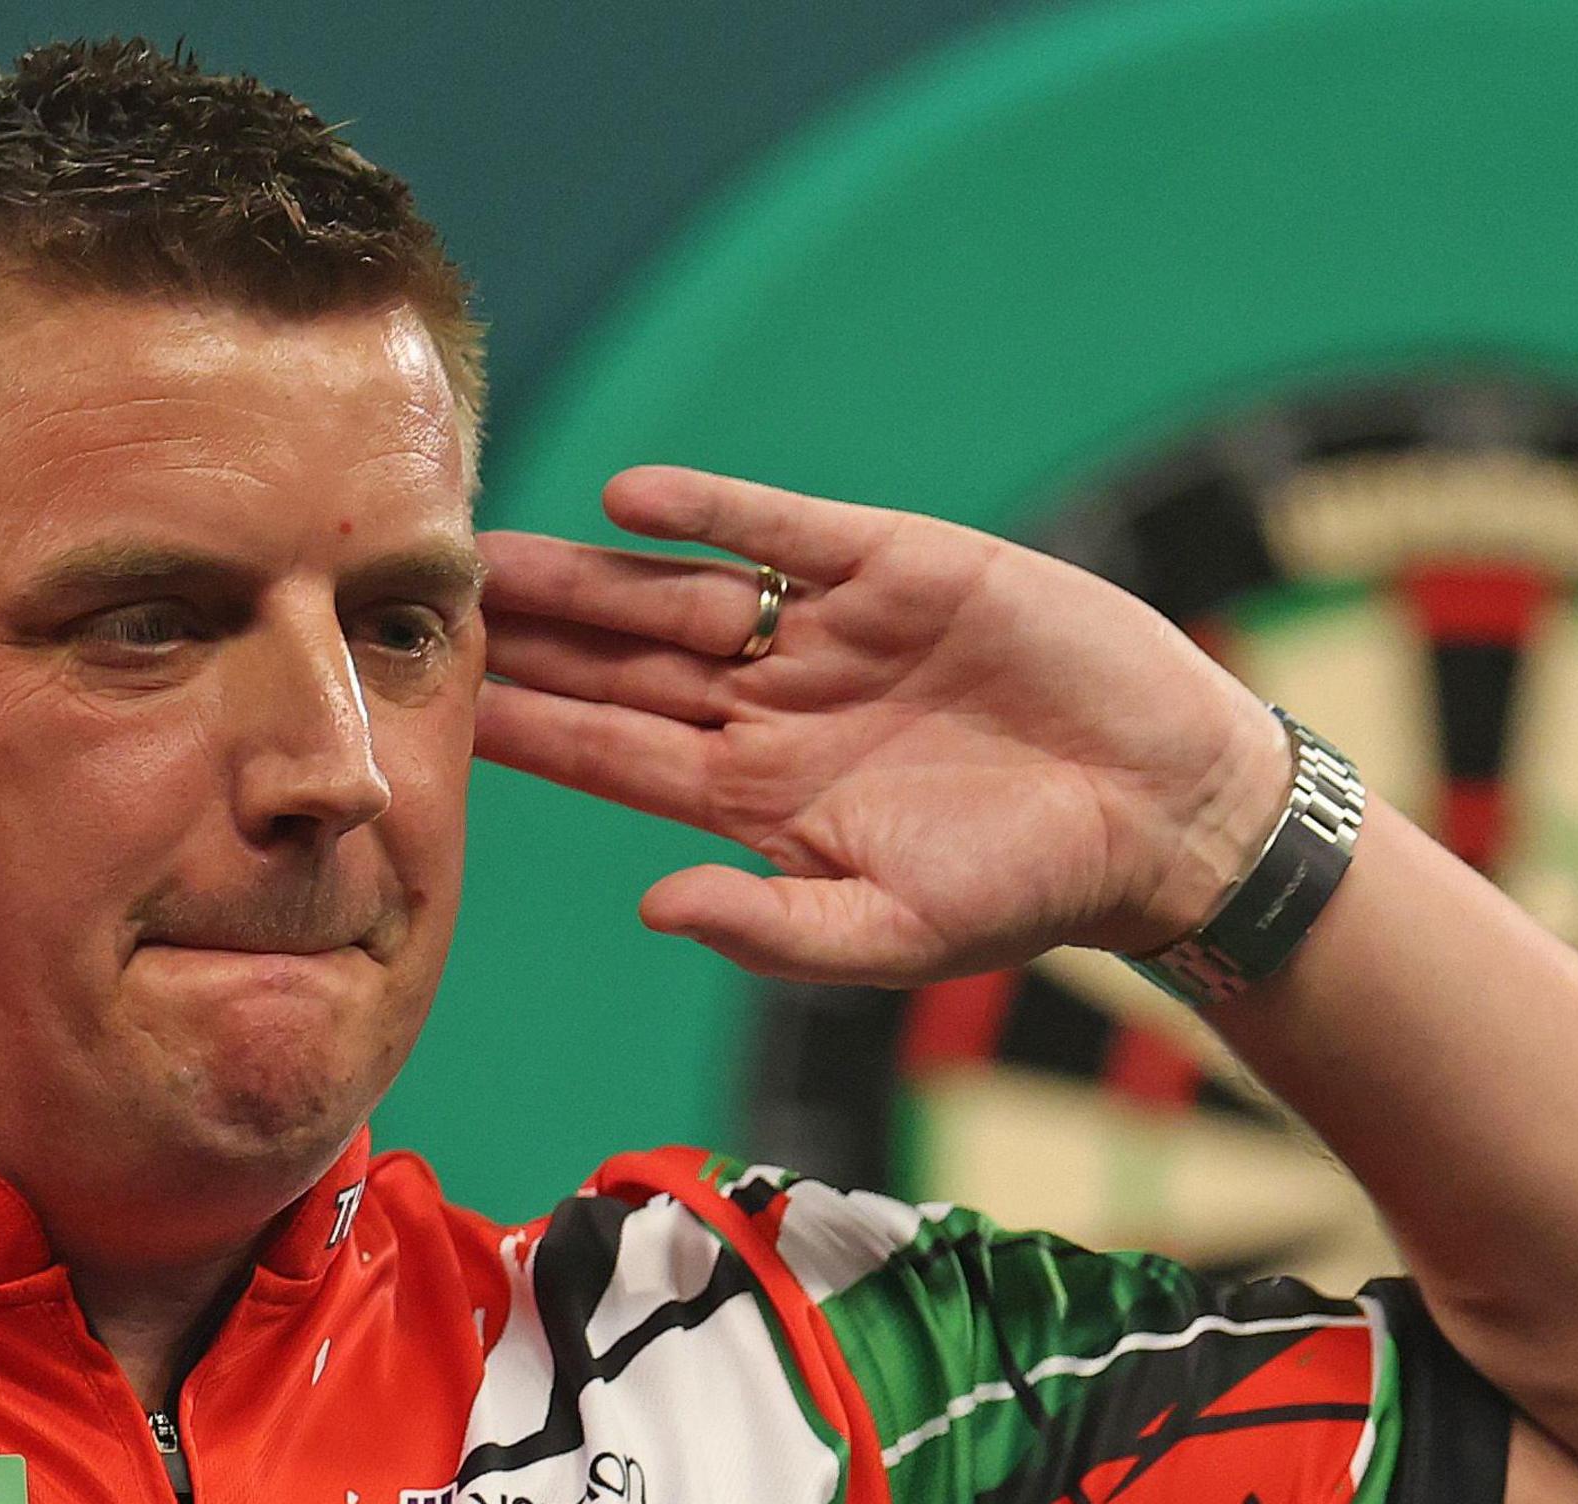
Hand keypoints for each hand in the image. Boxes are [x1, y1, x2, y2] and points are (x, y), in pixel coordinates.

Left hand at [478, 467, 1290, 984]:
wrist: (1163, 812)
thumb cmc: (1026, 891)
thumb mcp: (889, 933)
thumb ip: (768, 927)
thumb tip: (653, 908)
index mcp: (752, 797)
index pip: (606, 755)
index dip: (523, 730)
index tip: (431, 710)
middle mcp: (770, 706)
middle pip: (615, 664)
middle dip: (523, 638)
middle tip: (413, 603)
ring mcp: (826, 632)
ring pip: (676, 593)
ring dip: (585, 573)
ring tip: (488, 551)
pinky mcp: (896, 567)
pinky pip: (780, 530)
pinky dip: (711, 509)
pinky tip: (630, 496)